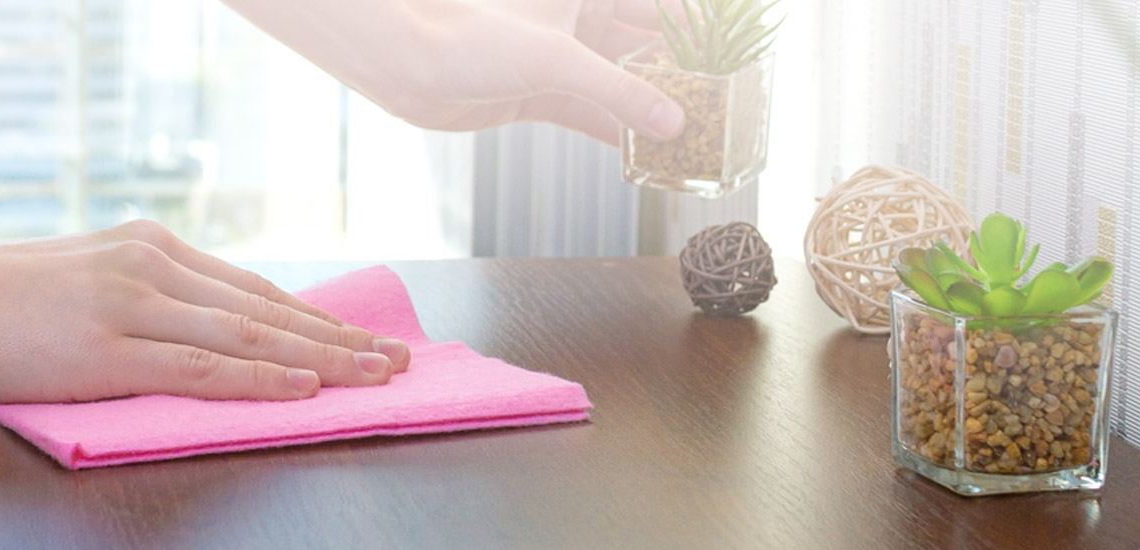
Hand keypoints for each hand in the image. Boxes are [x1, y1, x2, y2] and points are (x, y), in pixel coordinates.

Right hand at [0, 220, 410, 405]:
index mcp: (152, 248)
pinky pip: (203, 368)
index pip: (254, 291)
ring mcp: (135, 305)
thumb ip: (143, 297)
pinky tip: (303, 389)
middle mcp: (155, 267)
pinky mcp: (111, 348)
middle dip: (339, 339)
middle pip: (268, 312)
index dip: (315, 319)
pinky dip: (261, 380)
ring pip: (251, 339)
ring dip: (322, 360)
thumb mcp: (86, 279)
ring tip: (374, 376)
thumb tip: (201, 327)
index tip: (361, 337)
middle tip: (396, 359)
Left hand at [226, 0, 686, 145]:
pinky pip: (592, 112)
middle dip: (682, 73)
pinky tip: (648, 153)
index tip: (734, 57)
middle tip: (723, 105)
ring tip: (694, 135)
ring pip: (621, 82)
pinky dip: (618, 131)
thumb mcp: (557, 61)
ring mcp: (558, 58)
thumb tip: (674, 123)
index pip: (659, 7)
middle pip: (646, 45)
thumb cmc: (471, 36)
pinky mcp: (538, 93)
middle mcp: (576, 20)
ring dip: (653, 108)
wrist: (406, 63)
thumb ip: (621, 91)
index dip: (697, 29)